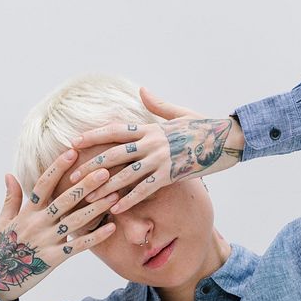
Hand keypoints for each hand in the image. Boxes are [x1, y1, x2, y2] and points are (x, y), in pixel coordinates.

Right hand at [0, 149, 119, 300]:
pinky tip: (111, 226)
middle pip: (65, 200)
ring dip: (97, 208)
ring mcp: (47, 241)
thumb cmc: (3, 247)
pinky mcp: (55, 258)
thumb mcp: (3, 221)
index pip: (43, 184)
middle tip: (104, 171)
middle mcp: (38, 223)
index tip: (72, 152)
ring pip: (76, 221)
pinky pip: (79, 245)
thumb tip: (9, 174)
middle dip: (86, 184)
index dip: (57, 168)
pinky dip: (96, 236)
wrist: (0, 278)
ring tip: (114, 195)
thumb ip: (11, 198)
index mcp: (27, 212)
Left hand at [66, 88, 243, 215]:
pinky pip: (145, 189)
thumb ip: (157, 105)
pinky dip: (130, 199)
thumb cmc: (204, 126)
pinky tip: (116, 209)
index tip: (75, 142)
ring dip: (105, 187)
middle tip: (72, 177)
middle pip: (114, 154)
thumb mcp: (179, 113)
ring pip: (126, 175)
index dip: (94, 136)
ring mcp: (161, 159)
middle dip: (91, 166)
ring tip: (88, 197)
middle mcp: (152, 142)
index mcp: (150, 127)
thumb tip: (142, 91)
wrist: (228, 138)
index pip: (115, 131)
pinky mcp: (171, 174)